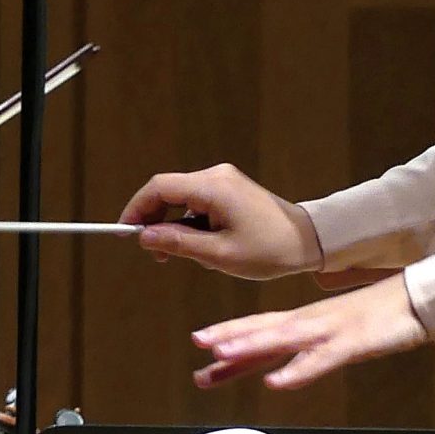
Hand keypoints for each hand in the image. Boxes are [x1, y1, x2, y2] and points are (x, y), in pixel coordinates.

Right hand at [121, 164, 322, 280]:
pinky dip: (192, 223)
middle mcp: (216, 176)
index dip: (136, 209)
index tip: (125, 233)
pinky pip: (198, 202)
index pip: (159, 188)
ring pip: (182, 199)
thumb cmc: (269, 250)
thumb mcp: (218, 255)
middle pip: (168, 191)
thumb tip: (144, 236)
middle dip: (155, 221)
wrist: (309, 241)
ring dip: (176, 226)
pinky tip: (207, 247)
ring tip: (191, 257)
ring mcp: (225, 180)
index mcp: (212, 188)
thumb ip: (177, 243)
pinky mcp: (231, 189)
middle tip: (157, 256)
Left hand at [192, 273, 428, 390]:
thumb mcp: (338, 335)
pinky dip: (297, 371)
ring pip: (283, 339)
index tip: (199, 342)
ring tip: (221, 354)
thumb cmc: (380, 317)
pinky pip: (320, 360)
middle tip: (196, 343)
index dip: (230, 333)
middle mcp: (311, 322)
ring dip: (251, 347)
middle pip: (264, 329)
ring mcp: (330, 331)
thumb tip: (280, 370)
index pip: (261, 327)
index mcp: (307, 321)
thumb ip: (308, 351)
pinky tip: (276, 383)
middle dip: (229, 336)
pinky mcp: (352, 343)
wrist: (419, 299)